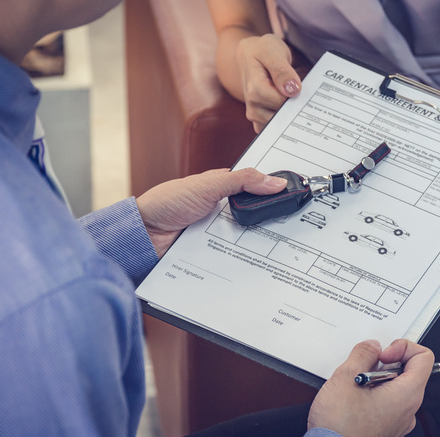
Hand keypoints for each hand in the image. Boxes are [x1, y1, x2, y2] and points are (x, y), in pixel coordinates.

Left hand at [135, 168, 286, 256]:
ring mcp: (217, 231)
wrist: (143, 235)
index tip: (296, 192)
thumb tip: (275, 181)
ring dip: (258, 240)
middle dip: (271, 219)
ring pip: (247, 236)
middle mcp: (221, 209)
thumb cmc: (166, 202)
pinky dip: (244, 256)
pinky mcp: (213, 251)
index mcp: (221, 186)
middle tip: (295, 221)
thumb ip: (242, 180)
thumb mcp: (208, 185)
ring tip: (283, 243)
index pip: (254, 186)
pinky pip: (234, 253)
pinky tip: (258, 259)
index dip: (273, 189)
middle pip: (254, 213)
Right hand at [236, 34, 301, 131]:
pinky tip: (291, 109)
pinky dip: (286, 122)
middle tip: (299, 92)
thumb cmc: (262, 51)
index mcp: (255, 90)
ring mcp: (256, 116)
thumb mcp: (272, 51)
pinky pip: (277, 130)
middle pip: (282, 117)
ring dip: (292, 115)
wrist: (250, 55)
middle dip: (294, 107)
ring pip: (281, 126)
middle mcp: (253, 106)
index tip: (301, 87)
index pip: (282, 103)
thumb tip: (293, 89)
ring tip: (294, 98)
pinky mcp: (260, 121)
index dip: (295, 96)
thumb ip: (282, 70)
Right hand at [308, 339, 434, 436]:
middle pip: (409, 372)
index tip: (382, 354)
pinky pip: (387, 402)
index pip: (424, 358)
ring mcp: (398, 421)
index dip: (403, 347)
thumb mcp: (346, 376)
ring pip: (396, 387)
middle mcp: (408, 410)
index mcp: (407, 394)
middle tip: (363, 368)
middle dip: (384, 363)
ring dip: (376, 379)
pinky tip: (353, 398)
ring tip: (355, 385)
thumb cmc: (340, 426)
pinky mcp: (387, 428)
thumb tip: (372, 347)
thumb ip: (363, 354)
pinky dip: (373, 394)